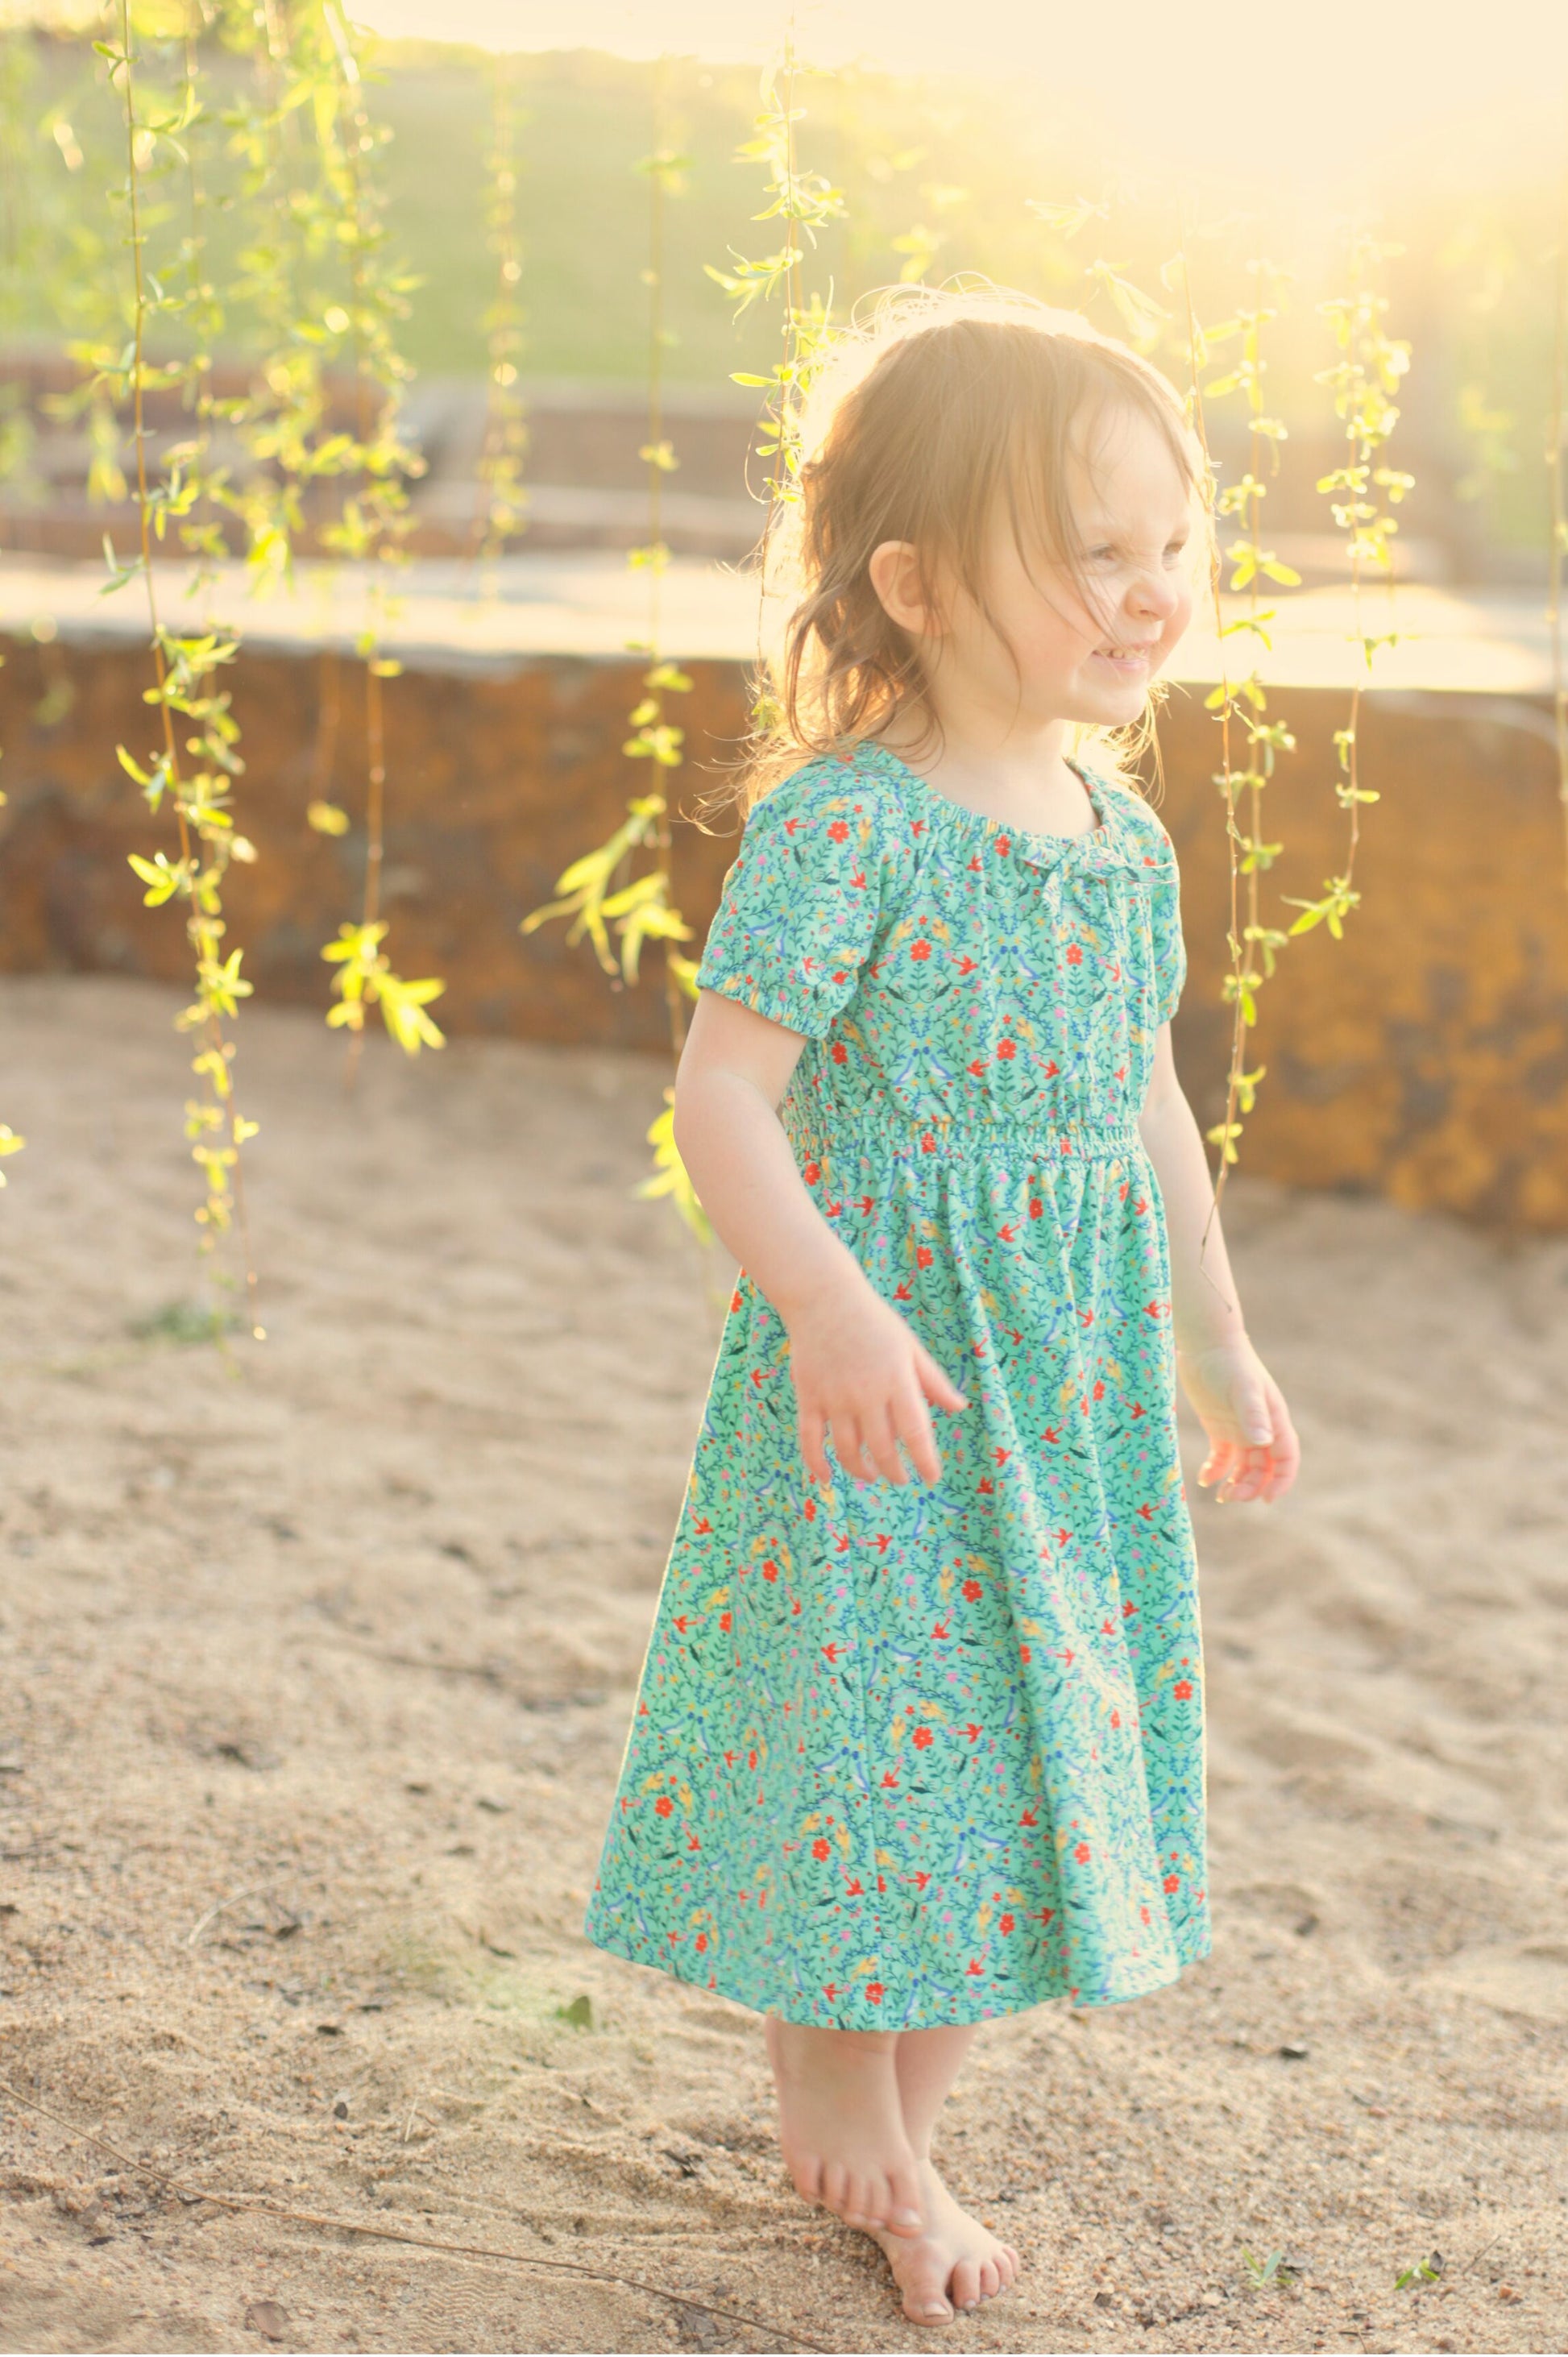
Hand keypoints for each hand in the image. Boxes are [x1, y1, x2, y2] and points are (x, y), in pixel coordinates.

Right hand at [784, 1279, 969, 1488]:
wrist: (824, 1299)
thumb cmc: (874, 1322)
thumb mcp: (910, 1347)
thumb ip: (933, 1382)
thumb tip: (960, 1408)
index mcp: (896, 1382)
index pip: (915, 1433)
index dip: (925, 1461)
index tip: (931, 1478)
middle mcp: (865, 1395)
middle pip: (882, 1449)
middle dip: (894, 1471)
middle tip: (901, 1479)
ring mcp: (834, 1399)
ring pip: (848, 1450)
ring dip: (861, 1470)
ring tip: (872, 1476)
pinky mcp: (809, 1398)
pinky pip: (810, 1441)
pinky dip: (817, 1464)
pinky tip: (828, 1478)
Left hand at [1178, 1335, 1299, 1505]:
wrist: (1205, 1343)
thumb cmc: (1229, 1362)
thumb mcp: (1243, 1388)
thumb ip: (1253, 1414)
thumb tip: (1264, 1444)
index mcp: (1274, 1420)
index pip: (1286, 1458)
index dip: (1282, 1480)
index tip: (1267, 1499)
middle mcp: (1260, 1428)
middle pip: (1264, 1468)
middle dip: (1253, 1486)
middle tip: (1232, 1496)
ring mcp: (1239, 1428)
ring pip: (1244, 1466)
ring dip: (1237, 1483)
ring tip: (1222, 1496)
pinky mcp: (1219, 1427)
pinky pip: (1222, 1457)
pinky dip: (1216, 1471)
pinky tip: (1204, 1480)